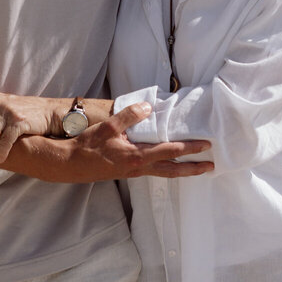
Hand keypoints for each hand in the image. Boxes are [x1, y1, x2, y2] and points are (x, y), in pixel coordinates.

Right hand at [73, 103, 212, 180]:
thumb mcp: (108, 127)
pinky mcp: (128, 172)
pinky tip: (168, 163)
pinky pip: (153, 171)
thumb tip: (149, 108)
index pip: (170, 151)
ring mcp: (134, 172)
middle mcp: (139, 168)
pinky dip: (166, 168)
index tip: (206, 145)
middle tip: (211, 166)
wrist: (71, 165)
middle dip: (192, 169)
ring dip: (181, 170)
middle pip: (172, 170)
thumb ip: (130, 116)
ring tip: (196, 168)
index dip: (190, 148)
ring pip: (164, 173)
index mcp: (137, 156)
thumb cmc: (88, 146)